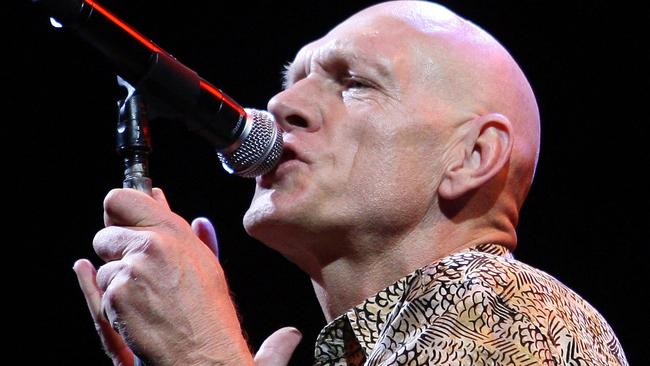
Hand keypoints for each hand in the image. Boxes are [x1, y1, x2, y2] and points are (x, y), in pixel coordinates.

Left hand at [73, 188, 252, 364]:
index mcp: (173, 231)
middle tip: (139, 275)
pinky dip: (115, 309)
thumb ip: (180, 229)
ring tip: (148, 302)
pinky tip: (140, 316)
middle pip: (104, 236)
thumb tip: (162, 200)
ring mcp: (133, 269)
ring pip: (103, 270)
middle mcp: (152, 244)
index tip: (121, 226)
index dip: (117, 215)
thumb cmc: (209, 313)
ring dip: (116, 286)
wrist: (205, 354)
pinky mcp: (117, 296)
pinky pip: (102, 296)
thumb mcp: (204, 263)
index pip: (121, 199)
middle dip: (114, 255)